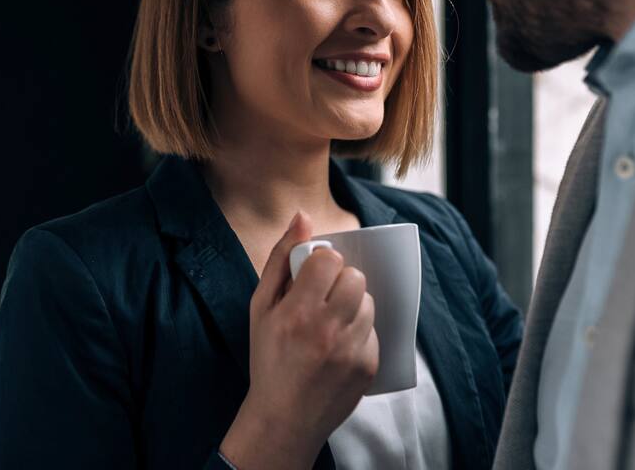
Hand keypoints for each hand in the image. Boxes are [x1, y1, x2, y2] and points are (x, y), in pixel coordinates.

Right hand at [219, 212, 377, 469]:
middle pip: (355, 277)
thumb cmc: (268, 357)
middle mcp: (328, 329)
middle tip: (323, 298)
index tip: (312, 276)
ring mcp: (352, 350)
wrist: (284, 417)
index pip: (329, 259)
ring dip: (351, 305)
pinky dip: (359, 332)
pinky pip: (373, 330)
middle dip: (340, 281)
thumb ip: (280, 258)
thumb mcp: (260, 306)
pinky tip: (338, 346)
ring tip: (330, 323)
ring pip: (367, 301)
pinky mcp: (369, 366)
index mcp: (298, 311)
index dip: (321, 263)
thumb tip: (303, 217)